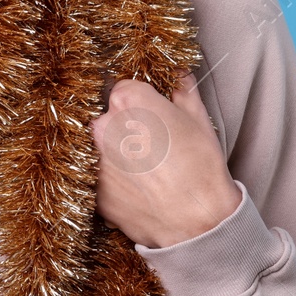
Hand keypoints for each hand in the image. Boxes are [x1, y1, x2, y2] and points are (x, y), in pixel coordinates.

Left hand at [90, 68, 240, 248]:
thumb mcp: (198, 119)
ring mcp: (95, 159)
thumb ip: (182, 89)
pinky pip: (101, 176)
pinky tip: (139, 188)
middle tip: (153, 146)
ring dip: (119, 153)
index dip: (142, 104)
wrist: (198, 221)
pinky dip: (115, 180)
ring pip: (102, 147)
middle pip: (110, 117)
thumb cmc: (201, 167)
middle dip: (127, 127)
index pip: (125, 89)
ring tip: (147, 170)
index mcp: (129, 101)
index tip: (154, 117)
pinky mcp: (94, 189)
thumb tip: (178, 73)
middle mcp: (104, 126)